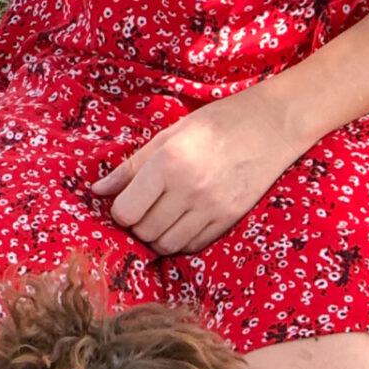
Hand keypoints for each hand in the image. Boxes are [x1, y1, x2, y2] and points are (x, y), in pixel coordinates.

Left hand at [89, 91, 306, 254]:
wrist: (271, 125)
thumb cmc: (216, 122)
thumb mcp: (168, 135)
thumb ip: (131, 166)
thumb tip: (97, 190)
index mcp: (168, 162)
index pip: (125, 211)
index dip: (121, 210)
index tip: (127, 200)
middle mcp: (188, 188)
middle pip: (144, 231)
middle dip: (138, 224)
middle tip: (145, 207)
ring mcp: (211, 207)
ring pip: (167, 244)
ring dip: (158, 235)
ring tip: (164, 215)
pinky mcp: (229, 219)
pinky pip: (193, 245)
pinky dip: (182, 239)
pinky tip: (185, 220)